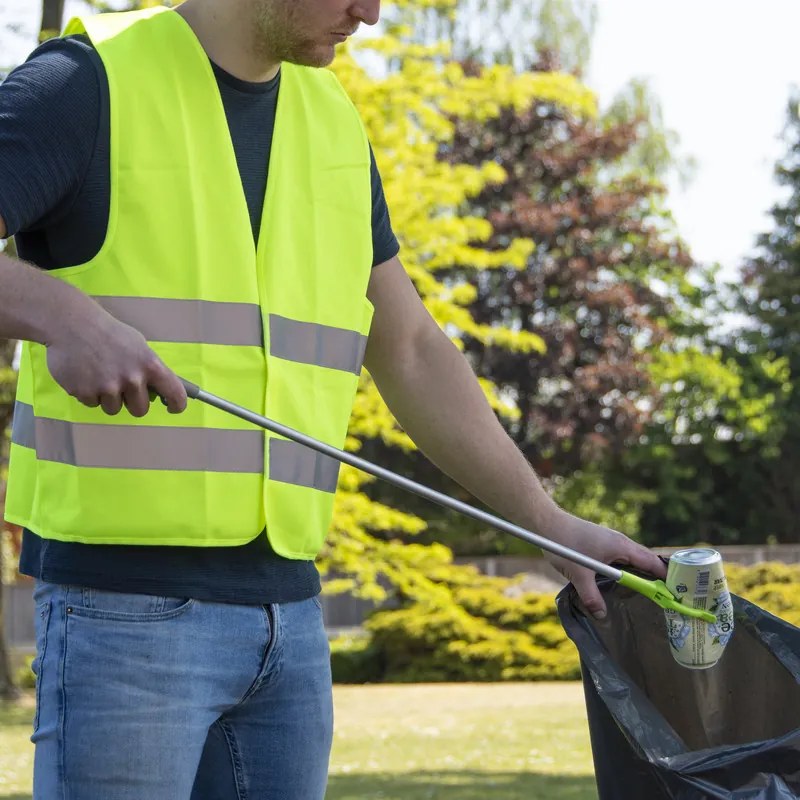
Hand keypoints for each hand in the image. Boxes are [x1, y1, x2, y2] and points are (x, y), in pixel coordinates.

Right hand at [45, 306, 186, 416]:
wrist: (72, 324)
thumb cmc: (109, 333)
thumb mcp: (138, 345)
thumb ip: (149, 368)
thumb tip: (159, 389)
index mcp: (150, 365)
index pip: (174, 393)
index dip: (176, 404)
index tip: (173, 407)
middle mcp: (132, 379)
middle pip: (140, 410)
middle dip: (132, 402)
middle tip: (123, 388)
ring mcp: (108, 387)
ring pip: (114, 409)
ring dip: (108, 398)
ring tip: (100, 375)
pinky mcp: (85, 392)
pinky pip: (92, 403)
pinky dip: (89, 393)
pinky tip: (85, 374)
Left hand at [542, 508, 666, 619]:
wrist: (548, 524)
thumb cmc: (565, 545)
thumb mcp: (579, 575)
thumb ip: (592, 597)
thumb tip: (602, 616)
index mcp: (622, 547)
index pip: (653, 563)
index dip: (666, 578)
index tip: (676, 595)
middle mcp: (621, 542)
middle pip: (646, 561)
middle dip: (655, 579)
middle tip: (664, 599)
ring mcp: (611, 541)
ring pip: (632, 559)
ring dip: (640, 574)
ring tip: (646, 594)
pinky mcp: (601, 542)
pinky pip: (621, 557)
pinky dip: (626, 569)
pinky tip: (621, 582)